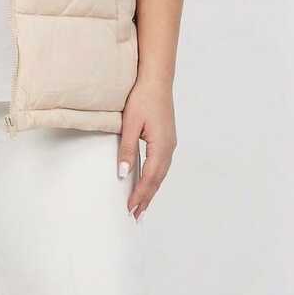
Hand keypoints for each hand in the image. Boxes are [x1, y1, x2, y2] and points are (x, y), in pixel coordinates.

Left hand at [118, 78, 176, 220]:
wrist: (156, 79)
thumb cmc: (142, 97)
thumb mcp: (130, 124)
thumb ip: (127, 150)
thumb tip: (123, 175)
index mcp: (161, 146)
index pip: (150, 178)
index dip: (140, 195)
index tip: (131, 209)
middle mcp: (169, 147)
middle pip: (158, 179)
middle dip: (146, 198)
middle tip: (136, 215)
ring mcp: (170, 143)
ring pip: (161, 173)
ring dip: (151, 189)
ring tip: (141, 205)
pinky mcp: (167, 138)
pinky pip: (161, 164)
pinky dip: (154, 177)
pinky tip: (148, 181)